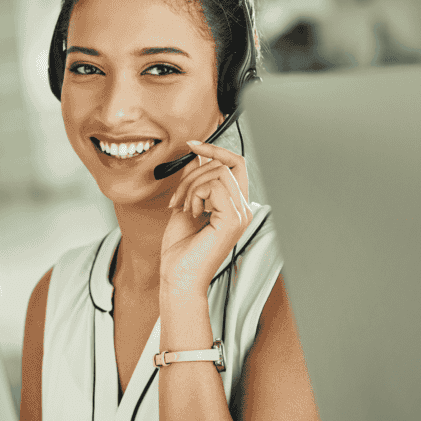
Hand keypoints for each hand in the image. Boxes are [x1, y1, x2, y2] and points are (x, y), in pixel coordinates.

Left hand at [160, 141, 252, 295]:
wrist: (178, 276)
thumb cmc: (180, 249)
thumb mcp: (186, 205)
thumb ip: (196, 181)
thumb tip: (199, 156)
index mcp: (235, 206)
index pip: (236, 164)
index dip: (216, 150)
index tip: (193, 144)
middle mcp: (243, 209)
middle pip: (223, 166)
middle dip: (191, 176)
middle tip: (177, 200)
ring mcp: (241, 214)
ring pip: (216, 173)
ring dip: (190, 187)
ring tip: (184, 209)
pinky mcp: (232, 219)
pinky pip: (213, 186)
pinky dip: (194, 195)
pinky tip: (191, 214)